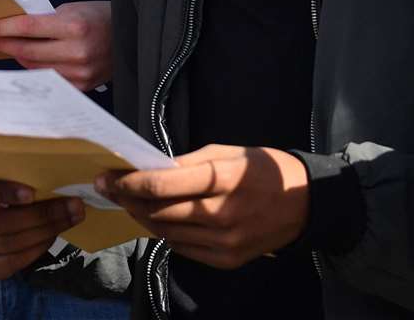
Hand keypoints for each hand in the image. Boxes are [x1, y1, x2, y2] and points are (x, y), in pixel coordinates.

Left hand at [0, 1, 111, 90]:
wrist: (131, 36)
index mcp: (73, 26)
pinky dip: (35, 68)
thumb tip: (12, 31)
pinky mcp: (83, 86)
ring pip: (34, 67)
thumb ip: (44, 22)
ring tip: (4, 47)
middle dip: (1, 44)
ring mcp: (80, 72)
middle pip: (26, 50)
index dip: (0, 29)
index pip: (26, 28)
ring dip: (16, 56)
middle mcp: (76, 51)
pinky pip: (48, 78)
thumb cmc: (98, 16)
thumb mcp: (71, 9)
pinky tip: (26, 59)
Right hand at [0, 173, 84, 279]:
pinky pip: (13, 261)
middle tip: (72, 206)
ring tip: (70, 220)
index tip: (31, 193)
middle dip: (40, 216)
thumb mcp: (11, 182)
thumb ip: (23, 179)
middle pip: (0, 222)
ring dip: (45, 232)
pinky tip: (52, 237)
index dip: (3, 193)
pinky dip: (37, 249)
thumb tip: (58, 176)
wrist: (4, 223)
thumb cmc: (11, 195)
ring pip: (10, 243)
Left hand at [98, 145, 307, 269]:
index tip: (107, 177)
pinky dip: (166, 234)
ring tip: (130, 204)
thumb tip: (150, 170)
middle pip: (157, 211)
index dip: (127, 182)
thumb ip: (186, 163)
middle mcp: (220, 214)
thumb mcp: (225, 152)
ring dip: (142, 218)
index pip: (160, 185)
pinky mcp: (227, 260)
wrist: (306, 204)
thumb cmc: (262, 168)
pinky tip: (158, 221)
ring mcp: (224, 242)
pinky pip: (183, 249)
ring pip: (166, 232)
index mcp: (220, 179)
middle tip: (110, 189)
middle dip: (127, 200)